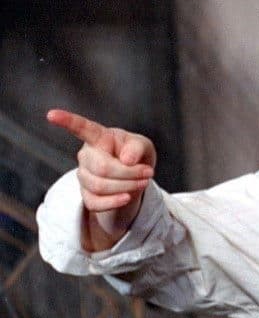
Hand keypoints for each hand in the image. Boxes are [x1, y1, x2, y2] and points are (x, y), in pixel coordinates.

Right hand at [46, 108, 155, 249]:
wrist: (134, 177)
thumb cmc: (134, 154)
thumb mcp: (142, 146)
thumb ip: (137, 147)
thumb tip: (126, 160)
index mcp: (98, 137)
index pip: (82, 128)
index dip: (67, 121)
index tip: (51, 115)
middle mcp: (86, 155)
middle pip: (102, 168)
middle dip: (129, 173)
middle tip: (148, 173)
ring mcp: (84, 175)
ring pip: (99, 186)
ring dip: (127, 187)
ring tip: (143, 182)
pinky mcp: (87, 194)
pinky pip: (95, 203)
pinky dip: (114, 202)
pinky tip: (127, 198)